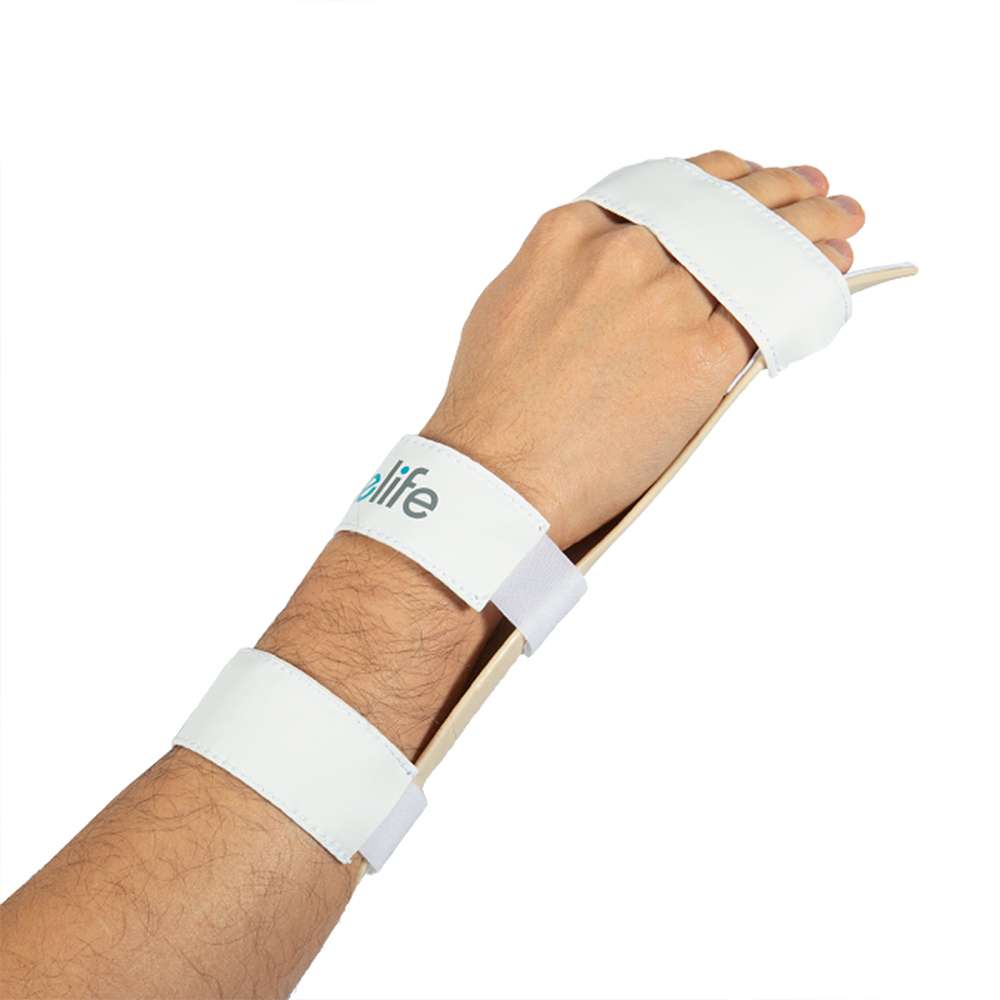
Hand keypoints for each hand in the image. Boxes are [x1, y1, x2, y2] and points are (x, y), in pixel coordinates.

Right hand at [423, 150, 862, 547]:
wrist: (502, 475)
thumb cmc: (495, 409)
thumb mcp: (513, 305)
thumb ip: (569, 273)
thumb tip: (611, 275)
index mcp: (571, 233)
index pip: (667, 187)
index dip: (719, 179)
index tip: (747, 179)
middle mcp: (623, 251)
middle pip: (722, 204)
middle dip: (778, 190)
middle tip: (812, 189)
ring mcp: (665, 297)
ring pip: (758, 248)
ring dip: (811, 229)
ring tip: (839, 223)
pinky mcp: (703, 351)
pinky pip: (772, 309)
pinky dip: (808, 288)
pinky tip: (831, 276)